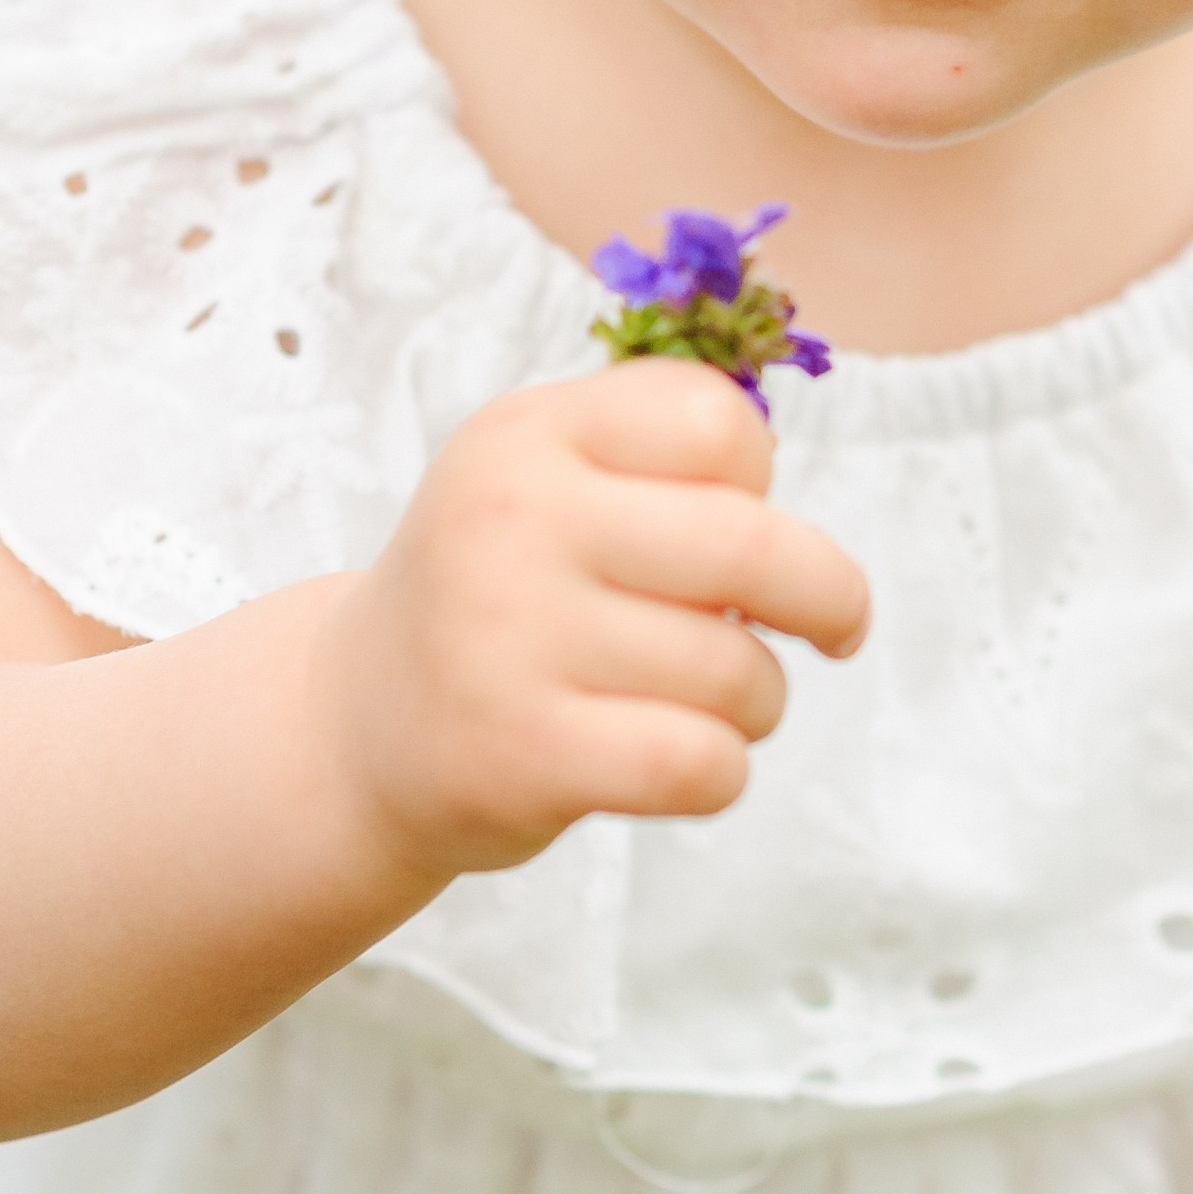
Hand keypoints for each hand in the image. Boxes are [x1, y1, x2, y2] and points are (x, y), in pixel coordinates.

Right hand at [321, 359, 869, 883]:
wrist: (356, 725)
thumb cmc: (503, 588)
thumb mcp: (547, 471)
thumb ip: (663, 449)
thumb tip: (782, 489)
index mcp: (529, 433)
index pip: (716, 422)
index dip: (759, 479)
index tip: (740, 516)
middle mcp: (509, 520)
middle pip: (754, 546)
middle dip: (829, 596)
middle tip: (836, 626)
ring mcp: (506, 640)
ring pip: (739, 673)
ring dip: (760, 699)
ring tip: (707, 701)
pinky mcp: (519, 756)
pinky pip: (700, 764)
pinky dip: (724, 771)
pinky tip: (688, 760)